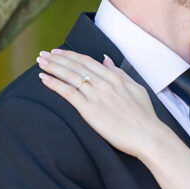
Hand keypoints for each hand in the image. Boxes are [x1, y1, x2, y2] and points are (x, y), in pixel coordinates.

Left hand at [36, 50, 165, 157]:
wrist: (148, 136)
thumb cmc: (144, 116)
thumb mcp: (136, 88)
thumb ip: (120, 73)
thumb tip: (106, 59)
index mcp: (115, 77)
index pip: (87, 61)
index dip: (70, 55)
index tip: (58, 52)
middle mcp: (104, 83)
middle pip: (75, 65)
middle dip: (57, 58)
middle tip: (43, 54)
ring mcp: (97, 95)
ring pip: (70, 76)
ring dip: (52, 67)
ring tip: (40, 62)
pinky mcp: (90, 110)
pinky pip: (68, 93)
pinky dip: (54, 84)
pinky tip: (44, 79)